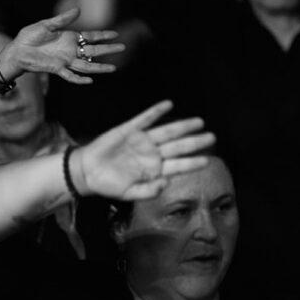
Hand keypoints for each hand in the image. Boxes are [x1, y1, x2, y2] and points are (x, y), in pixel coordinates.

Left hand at [2, 9, 124, 84]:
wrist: (17, 51)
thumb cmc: (29, 37)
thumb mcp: (46, 25)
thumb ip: (63, 20)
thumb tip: (79, 10)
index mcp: (69, 38)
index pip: (91, 37)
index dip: (103, 35)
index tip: (116, 34)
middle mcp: (70, 50)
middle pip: (94, 51)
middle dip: (108, 49)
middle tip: (123, 47)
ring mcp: (65, 61)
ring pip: (87, 65)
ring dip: (100, 67)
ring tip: (114, 68)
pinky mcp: (57, 69)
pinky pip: (71, 76)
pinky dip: (80, 79)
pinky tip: (91, 81)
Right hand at [70, 102, 215, 201]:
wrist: (87, 173)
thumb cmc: (110, 185)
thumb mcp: (130, 194)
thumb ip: (148, 191)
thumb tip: (165, 183)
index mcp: (155, 170)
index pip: (178, 166)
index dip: (192, 163)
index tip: (207, 160)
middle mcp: (152, 153)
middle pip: (178, 146)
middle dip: (195, 142)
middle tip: (212, 137)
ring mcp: (142, 141)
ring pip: (167, 131)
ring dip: (183, 126)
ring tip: (199, 122)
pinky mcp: (129, 130)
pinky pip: (145, 119)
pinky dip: (156, 111)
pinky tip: (169, 104)